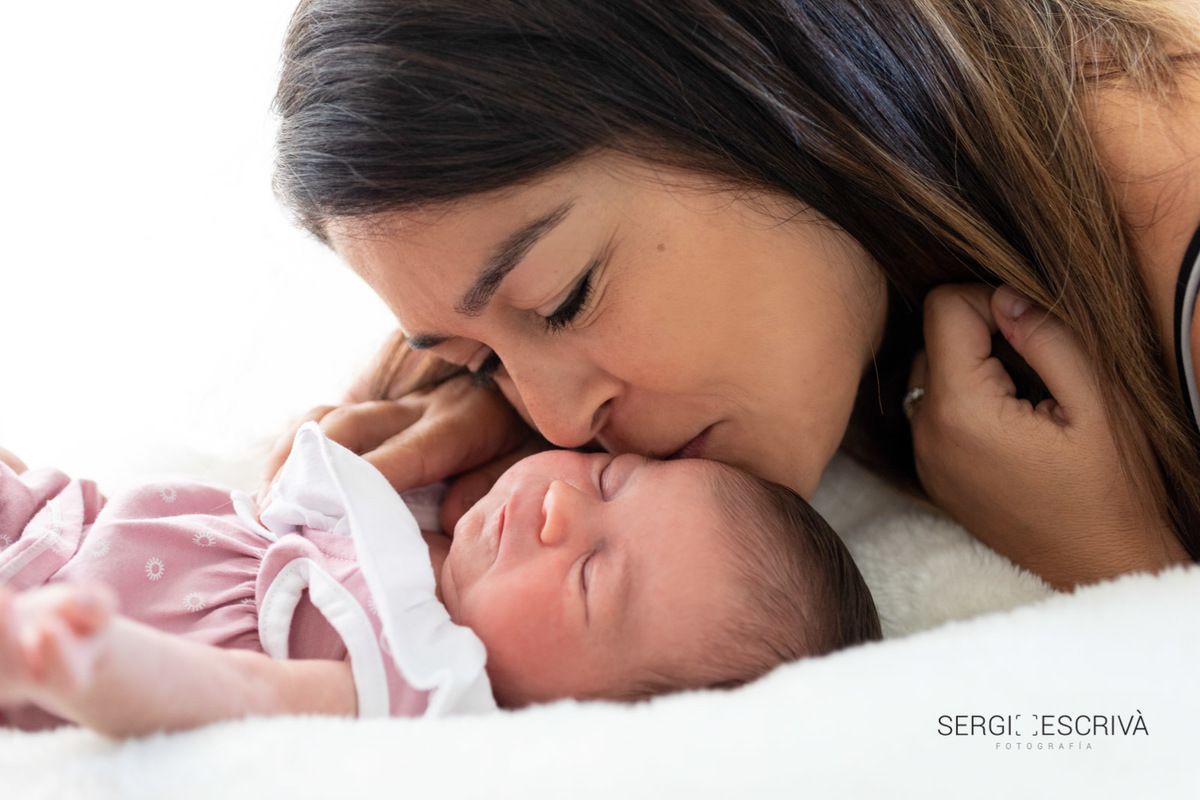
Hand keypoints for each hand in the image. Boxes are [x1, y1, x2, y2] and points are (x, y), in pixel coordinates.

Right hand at [259, 374, 534, 511]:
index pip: (408, 451)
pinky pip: (328, 413)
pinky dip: (297, 445)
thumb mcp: (535, 453)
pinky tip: (279, 477)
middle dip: (310, 473)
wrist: (543, 349)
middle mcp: (419, 405)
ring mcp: (395, 394)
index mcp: (462, 421)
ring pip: (329, 417)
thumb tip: (447, 513)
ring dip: (292, 459)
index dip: (368, 480)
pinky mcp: (380, 389)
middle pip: (350, 429)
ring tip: (267, 503)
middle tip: (279, 521)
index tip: (329, 512)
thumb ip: (495, 482)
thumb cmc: (539, 423)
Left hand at [908, 284, 1187, 588]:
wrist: (1100, 567)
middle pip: (931, 336)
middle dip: (981, 336)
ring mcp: (924, 456)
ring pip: (930, 370)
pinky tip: (1014, 425)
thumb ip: (1047, 337)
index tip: (1032, 330)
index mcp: (959, 410)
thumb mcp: (1097, 402)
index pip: (942, 306)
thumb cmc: (1110, 490)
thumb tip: (1004, 296)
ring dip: (973, 368)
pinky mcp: (932, 472)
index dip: (990, 300)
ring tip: (1028, 399)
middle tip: (1036, 369)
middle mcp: (925, 432)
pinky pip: (934, 409)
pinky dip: (967, 400)